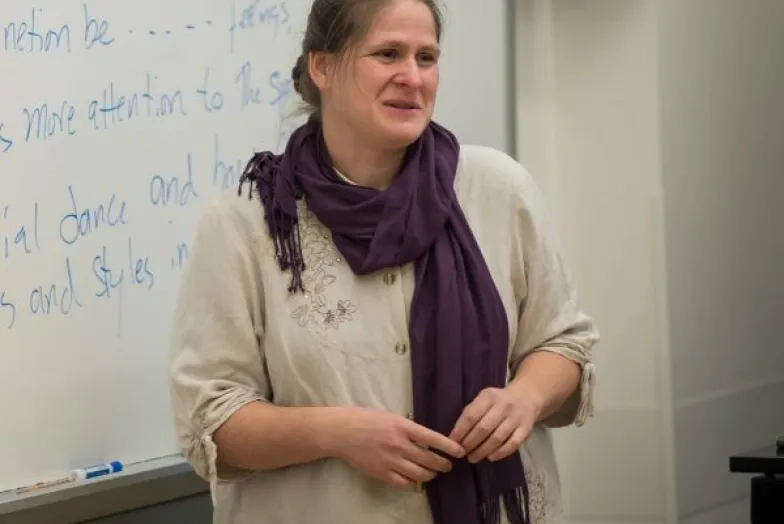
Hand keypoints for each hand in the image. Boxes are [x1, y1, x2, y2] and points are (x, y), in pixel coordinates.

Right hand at [327, 407, 465, 488]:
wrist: (342, 432)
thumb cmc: (366, 419)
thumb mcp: (390, 417)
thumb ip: (407, 428)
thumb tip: (425, 439)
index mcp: (402, 426)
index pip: (432, 438)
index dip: (448, 446)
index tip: (460, 452)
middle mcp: (399, 444)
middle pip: (429, 459)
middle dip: (443, 464)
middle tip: (448, 465)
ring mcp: (390, 460)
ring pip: (419, 473)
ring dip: (430, 474)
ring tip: (434, 473)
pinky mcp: (381, 473)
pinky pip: (404, 482)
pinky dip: (413, 482)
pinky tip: (415, 479)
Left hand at [449, 387, 539, 463]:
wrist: (526, 397)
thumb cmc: (497, 401)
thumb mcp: (483, 399)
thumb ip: (470, 413)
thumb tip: (455, 435)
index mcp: (489, 396)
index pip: (471, 415)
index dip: (460, 431)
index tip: (452, 443)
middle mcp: (503, 405)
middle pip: (483, 428)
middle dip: (470, 443)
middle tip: (462, 453)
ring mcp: (516, 417)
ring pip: (497, 438)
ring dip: (482, 451)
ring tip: (472, 458)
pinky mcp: (526, 429)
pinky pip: (513, 444)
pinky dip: (501, 453)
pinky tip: (490, 458)